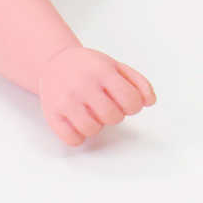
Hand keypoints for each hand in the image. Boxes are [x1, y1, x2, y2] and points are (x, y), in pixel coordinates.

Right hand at [37, 47, 156, 145]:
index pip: (131, 100)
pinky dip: (78, 137)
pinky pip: (72, 139)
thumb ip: (138, 82)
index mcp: (103, 71)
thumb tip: (150, 102)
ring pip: (92, 130)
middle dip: (115, 115)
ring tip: (92, 113)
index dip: (133, 106)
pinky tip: (78, 123)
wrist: (55, 62)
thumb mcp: (116, 66)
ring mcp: (66, 100)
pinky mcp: (52, 114)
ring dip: (97, 126)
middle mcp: (84, 85)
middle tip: (107, 106)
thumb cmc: (90, 67)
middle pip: (113, 117)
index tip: (127, 103)